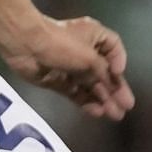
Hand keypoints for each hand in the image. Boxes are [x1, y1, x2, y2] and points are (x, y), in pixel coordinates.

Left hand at [2, 15, 134, 119]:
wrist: (25, 45)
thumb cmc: (62, 44)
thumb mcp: (90, 58)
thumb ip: (102, 75)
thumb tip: (108, 88)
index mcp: (94, 36)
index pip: (113, 48)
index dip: (119, 62)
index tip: (119, 74)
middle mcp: (84, 50)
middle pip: (103, 71)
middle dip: (114, 89)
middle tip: (126, 106)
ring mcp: (70, 67)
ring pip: (90, 85)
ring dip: (103, 99)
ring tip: (115, 115)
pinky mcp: (57, 80)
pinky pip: (76, 92)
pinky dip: (86, 101)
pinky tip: (97, 112)